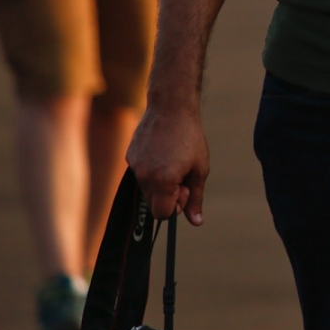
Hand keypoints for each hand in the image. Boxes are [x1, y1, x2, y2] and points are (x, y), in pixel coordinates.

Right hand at [126, 103, 209, 224]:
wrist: (171, 107)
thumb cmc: (190, 138)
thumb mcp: (200, 169)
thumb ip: (195, 197)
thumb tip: (196, 222)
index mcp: (163, 181)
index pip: (162, 214)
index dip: (176, 205)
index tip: (185, 188)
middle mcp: (144, 177)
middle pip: (154, 203)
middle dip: (168, 195)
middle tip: (182, 174)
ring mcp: (134, 167)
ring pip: (147, 188)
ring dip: (160, 182)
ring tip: (173, 159)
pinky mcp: (129, 156)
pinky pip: (141, 173)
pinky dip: (152, 169)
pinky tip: (162, 151)